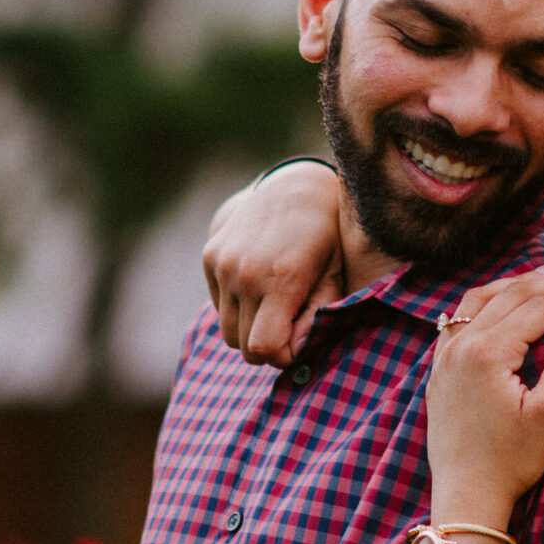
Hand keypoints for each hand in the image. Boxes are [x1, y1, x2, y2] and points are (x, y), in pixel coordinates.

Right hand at [203, 163, 344, 364]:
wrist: (294, 186)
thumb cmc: (325, 237)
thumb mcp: (333, 276)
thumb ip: (316, 317)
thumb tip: (294, 352)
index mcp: (281, 280)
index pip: (262, 348)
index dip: (281, 357)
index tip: (296, 344)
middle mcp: (245, 273)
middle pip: (242, 345)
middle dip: (266, 346)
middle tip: (287, 327)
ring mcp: (223, 264)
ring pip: (227, 330)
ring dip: (248, 329)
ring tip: (273, 308)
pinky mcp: (210, 257)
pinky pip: (218, 305)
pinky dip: (235, 307)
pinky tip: (258, 286)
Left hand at [426, 267, 543, 519]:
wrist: (466, 495)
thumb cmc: (509, 462)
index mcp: (488, 352)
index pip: (540, 310)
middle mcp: (460, 345)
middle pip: (512, 296)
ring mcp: (444, 356)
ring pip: (481, 299)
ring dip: (517, 284)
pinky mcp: (439, 369)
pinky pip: (459, 318)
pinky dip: (486, 301)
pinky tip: (502, 301)